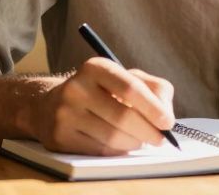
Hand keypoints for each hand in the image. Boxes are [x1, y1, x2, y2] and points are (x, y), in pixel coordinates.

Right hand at [25, 58, 174, 155]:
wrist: (50, 106)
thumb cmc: (100, 92)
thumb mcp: (126, 78)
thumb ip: (154, 89)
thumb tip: (167, 114)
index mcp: (95, 67)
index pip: (130, 88)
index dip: (153, 108)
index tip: (168, 122)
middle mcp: (77, 87)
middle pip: (123, 116)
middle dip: (148, 131)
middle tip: (160, 139)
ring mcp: (65, 113)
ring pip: (112, 137)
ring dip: (134, 142)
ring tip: (140, 139)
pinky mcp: (60, 137)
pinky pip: (99, 150)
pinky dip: (117, 150)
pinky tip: (120, 144)